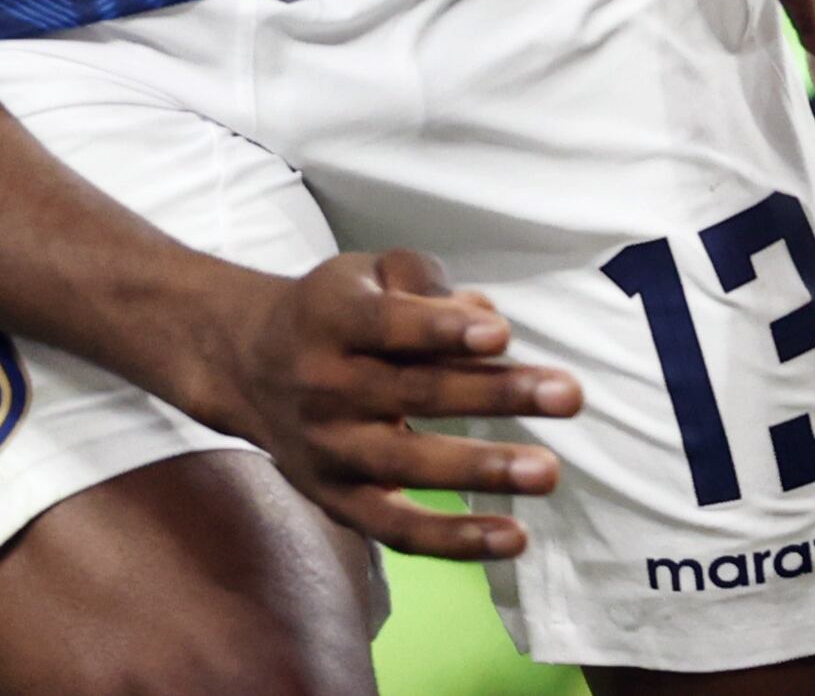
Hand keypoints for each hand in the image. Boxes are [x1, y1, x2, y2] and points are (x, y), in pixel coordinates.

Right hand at [192, 249, 580, 560]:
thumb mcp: (367, 273)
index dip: (442, 329)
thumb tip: (486, 323)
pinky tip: (512, 537)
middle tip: (567, 395)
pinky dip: (454, 540)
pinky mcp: (336, 499)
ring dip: (482, 468)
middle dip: (495, 394)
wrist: (246, 363)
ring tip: (546, 471)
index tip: (500, 333)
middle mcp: (323, 384)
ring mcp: (328, 448)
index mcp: (330, 318)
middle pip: (414, 392)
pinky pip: (396, 529)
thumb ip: (424, 283)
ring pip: (408, 463)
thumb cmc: (333, 312)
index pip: (388, 324)